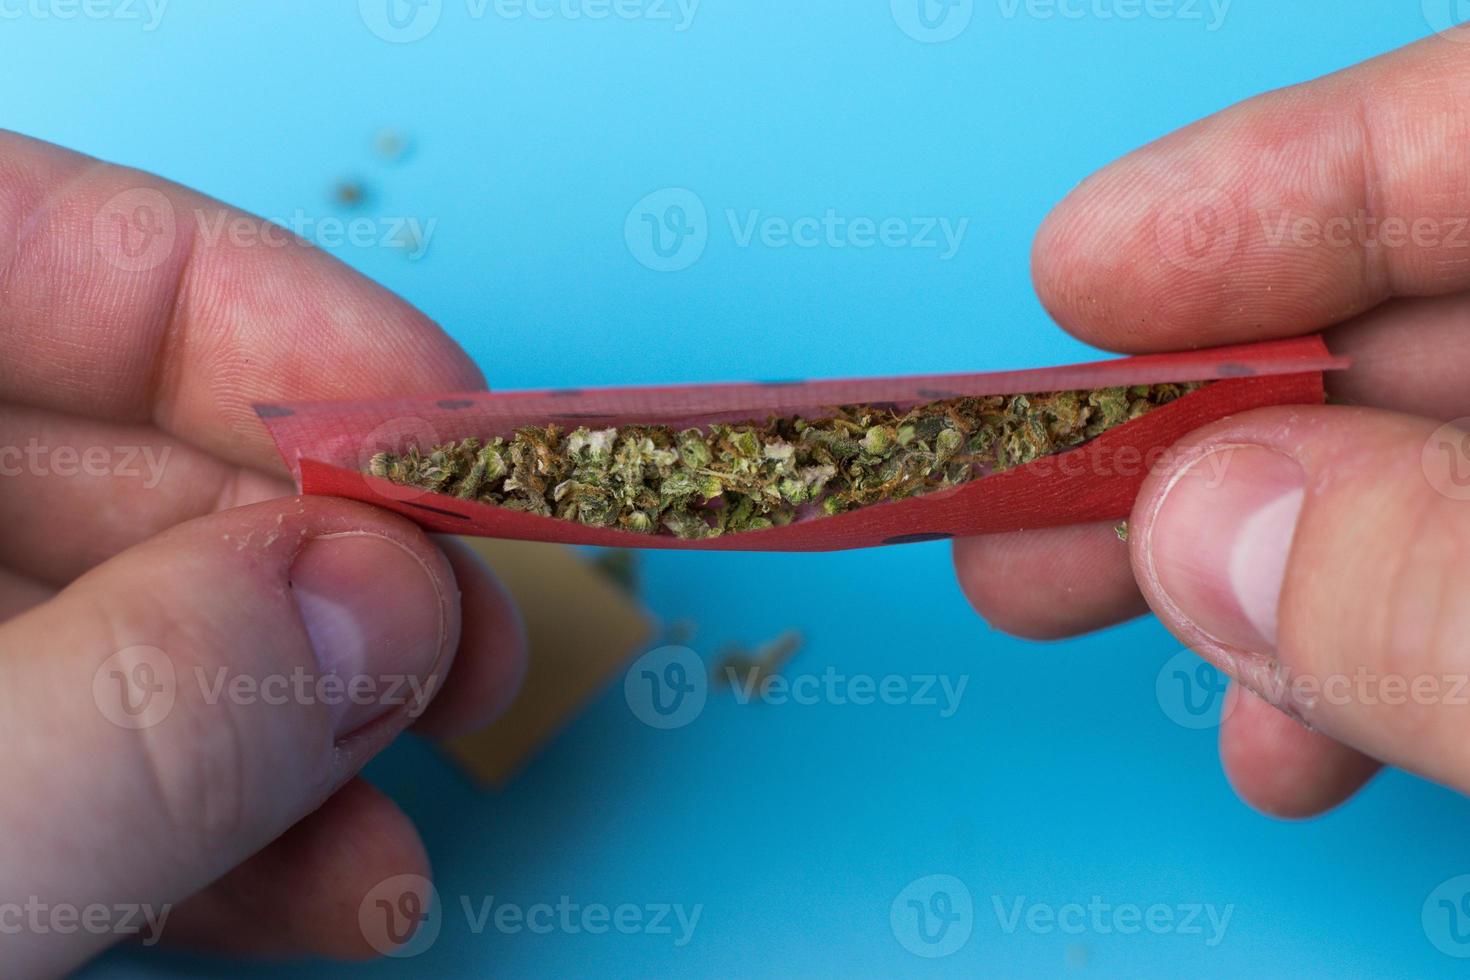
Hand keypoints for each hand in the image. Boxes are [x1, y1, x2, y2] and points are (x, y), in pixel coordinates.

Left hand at [0, 132, 525, 974]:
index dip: (284, 329)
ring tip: (402, 836)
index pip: (61, 251)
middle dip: (325, 572)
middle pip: (127, 452)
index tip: (464, 446)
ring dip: (297, 735)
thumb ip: (124, 708)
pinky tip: (323, 893)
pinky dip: (214, 832)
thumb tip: (384, 605)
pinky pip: (85, 765)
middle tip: (460, 660)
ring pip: (126, 628)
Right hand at [953, 34, 1469, 816]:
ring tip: (1115, 627)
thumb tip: (1212, 530)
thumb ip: (1447, 592)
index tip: (1081, 275)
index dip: (1272, 188)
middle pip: (1437, 312)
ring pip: (1449, 456)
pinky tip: (1299, 725)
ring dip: (1266, 549)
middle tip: (1022, 495)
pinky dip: (1389, 643)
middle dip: (1207, 415)